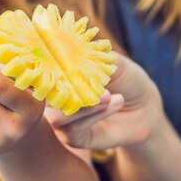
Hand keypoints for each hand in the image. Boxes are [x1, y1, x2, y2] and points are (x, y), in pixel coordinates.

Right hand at [45, 53, 163, 149]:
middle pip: (40, 96)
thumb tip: (70, 42)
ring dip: (84, 105)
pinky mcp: (73, 138)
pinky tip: (116, 102)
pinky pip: (74, 130)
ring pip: (57, 117)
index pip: (34, 69)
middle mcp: (51, 97)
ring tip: (108, 94)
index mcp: (54, 73)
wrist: (145, 106)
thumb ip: (90, 53)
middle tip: (84, 81)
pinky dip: (96, 115)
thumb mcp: (110, 60)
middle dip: (62, 88)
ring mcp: (60, 119)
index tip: (54, 59)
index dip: (39, 65)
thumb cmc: (124, 77)